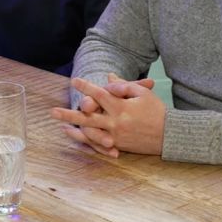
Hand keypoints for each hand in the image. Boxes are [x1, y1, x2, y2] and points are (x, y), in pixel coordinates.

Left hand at [51, 77, 165, 157]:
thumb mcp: (143, 93)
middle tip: (52, 111)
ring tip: (60, 126)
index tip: (74, 80)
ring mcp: (115, 136)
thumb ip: (124, 85)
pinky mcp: (118, 145)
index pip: (100, 94)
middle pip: (88, 117)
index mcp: (121, 107)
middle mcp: (115, 122)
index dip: (86, 87)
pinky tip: (76, 136)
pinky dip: (86, 141)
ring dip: (74, 129)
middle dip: (70, 114)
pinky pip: (98, 143)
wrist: (169, 135)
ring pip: (90, 133)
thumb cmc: (157, 111)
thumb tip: (108, 77)